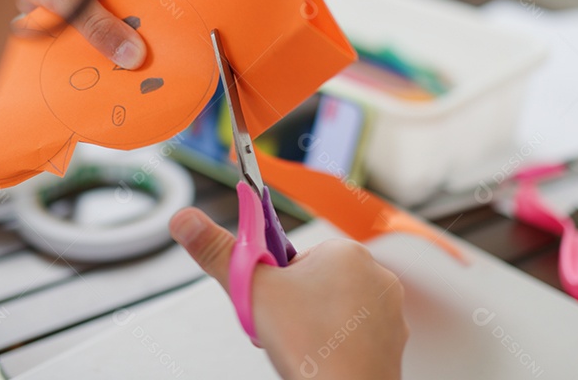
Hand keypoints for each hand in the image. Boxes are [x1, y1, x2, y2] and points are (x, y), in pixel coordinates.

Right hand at [170, 208, 407, 379]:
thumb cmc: (312, 347)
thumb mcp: (252, 291)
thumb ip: (216, 251)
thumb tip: (185, 220)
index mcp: (345, 252)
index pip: (295, 257)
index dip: (274, 281)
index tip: (269, 300)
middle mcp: (375, 275)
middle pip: (314, 282)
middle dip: (293, 304)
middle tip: (283, 327)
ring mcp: (388, 310)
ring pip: (333, 308)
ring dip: (313, 323)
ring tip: (303, 344)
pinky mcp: (392, 340)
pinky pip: (354, 333)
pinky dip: (336, 344)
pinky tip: (322, 357)